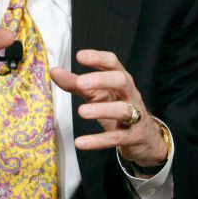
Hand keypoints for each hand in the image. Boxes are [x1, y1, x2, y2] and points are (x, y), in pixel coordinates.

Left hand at [50, 49, 167, 166]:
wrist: (143, 137)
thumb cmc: (116, 108)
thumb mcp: (97, 94)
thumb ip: (76, 83)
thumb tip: (54, 71)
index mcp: (120, 80)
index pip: (113, 63)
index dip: (98, 58)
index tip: (79, 56)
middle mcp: (130, 94)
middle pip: (122, 81)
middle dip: (102, 80)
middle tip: (80, 83)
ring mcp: (134, 115)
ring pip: (122, 109)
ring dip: (102, 109)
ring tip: (81, 112)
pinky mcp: (132, 136)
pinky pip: (116, 138)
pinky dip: (98, 141)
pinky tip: (80, 142)